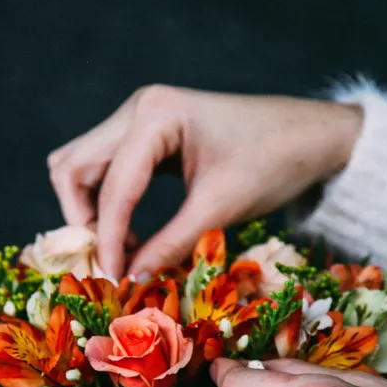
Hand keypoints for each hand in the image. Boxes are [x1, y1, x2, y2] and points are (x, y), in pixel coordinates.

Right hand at [48, 85, 362, 279]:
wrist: (314, 135)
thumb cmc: (275, 161)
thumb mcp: (221, 208)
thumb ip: (171, 244)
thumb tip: (129, 278)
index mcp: (156, 115)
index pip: (112, 186)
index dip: (107, 238)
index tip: (112, 279)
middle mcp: (138, 108)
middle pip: (72, 167)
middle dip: (82, 219)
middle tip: (107, 261)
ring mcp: (140, 117)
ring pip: (81, 166)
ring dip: (89, 210)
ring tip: (122, 249)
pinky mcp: (149, 133)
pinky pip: (105, 168)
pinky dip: (107, 202)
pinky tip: (134, 234)